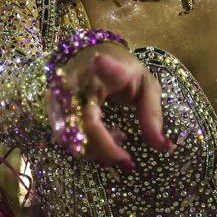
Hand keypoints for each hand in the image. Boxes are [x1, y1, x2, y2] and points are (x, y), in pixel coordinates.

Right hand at [46, 43, 172, 168]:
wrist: (93, 55)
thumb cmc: (124, 73)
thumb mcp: (145, 86)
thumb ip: (153, 115)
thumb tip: (165, 148)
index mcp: (106, 70)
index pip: (103, 69)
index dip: (103, 66)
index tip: (100, 61)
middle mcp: (78, 80)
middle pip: (84, 122)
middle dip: (106, 149)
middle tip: (127, 161)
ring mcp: (60, 95)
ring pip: (71, 135)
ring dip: (96, 149)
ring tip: (118, 138)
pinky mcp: (52, 108)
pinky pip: (66, 136)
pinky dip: (87, 145)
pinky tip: (105, 135)